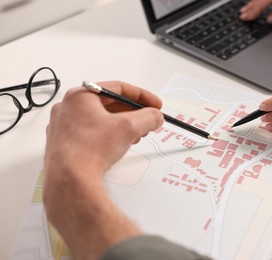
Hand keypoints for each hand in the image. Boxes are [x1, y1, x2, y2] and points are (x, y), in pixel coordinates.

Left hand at [44, 81, 163, 258]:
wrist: (70, 180)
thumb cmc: (90, 150)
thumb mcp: (129, 127)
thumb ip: (148, 117)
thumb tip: (155, 116)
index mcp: (80, 95)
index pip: (117, 88)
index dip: (141, 96)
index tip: (154, 104)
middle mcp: (68, 108)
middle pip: (109, 104)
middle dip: (133, 113)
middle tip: (147, 121)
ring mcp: (63, 126)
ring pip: (100, 119)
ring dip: (122, 125)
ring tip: (136, 135)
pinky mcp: (63, 143)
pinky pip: (90, 133)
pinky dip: (107, 135)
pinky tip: (117, 145)